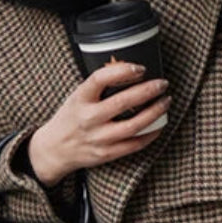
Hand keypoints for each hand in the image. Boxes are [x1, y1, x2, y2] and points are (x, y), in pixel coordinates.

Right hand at [27, 61, 170, 186]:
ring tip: (165, 102)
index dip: (122, 70)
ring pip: (134, 125)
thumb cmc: (71, 118)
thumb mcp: (78, 96)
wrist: (56, 149)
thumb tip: (130, 71)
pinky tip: (159, 124)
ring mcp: (98, 138)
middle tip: (162, 84)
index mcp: (80, 99)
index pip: (100, 78)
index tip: (140, 68)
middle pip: (123, 102)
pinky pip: (134, 144)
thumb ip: (99, 86)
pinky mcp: (106, 154)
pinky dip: (150, 133)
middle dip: (148, 90)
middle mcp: (89, 119)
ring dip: (154, 112)